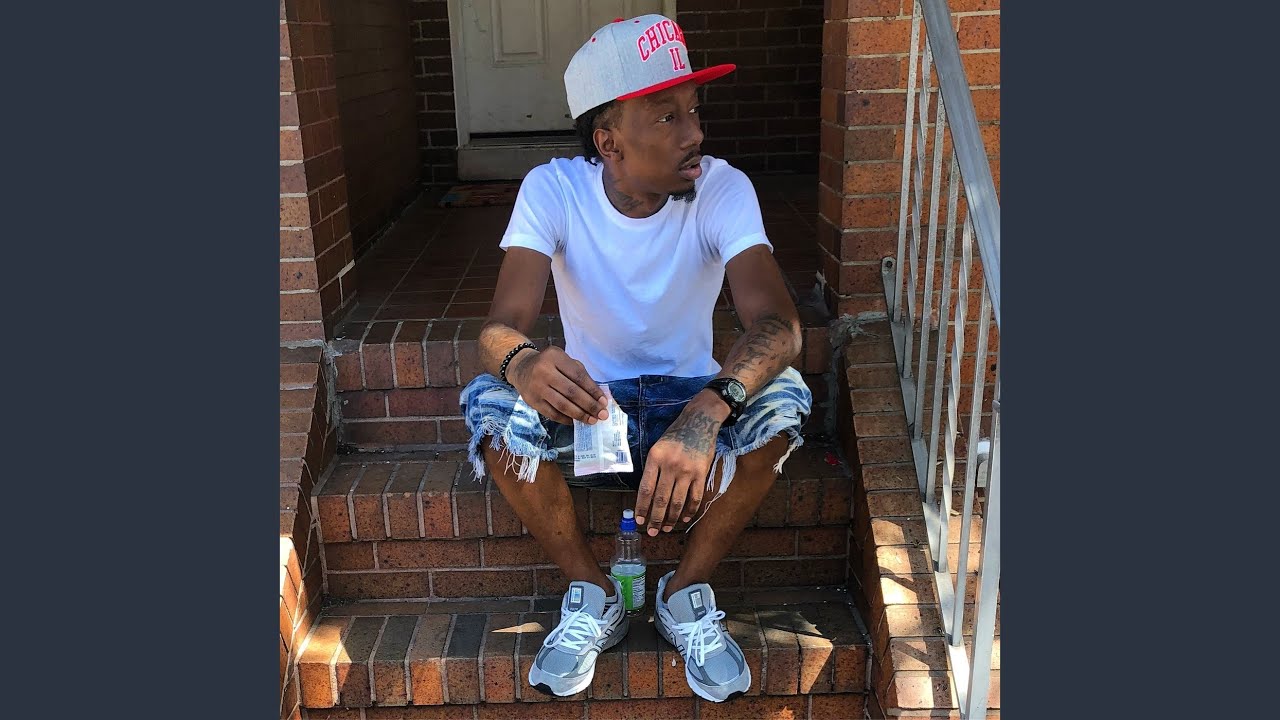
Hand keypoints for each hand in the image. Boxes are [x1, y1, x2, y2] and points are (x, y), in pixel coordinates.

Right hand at [507, 345, 609, 425]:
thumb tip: (598, 396)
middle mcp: (544, 371)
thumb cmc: (549, 364)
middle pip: (571, 392)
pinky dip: (565, 419)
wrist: (521, 368)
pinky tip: (575, 421)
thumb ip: (579, 374)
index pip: (578, 376)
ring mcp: (536, 387)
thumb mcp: (563, 360)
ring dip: (579, 415)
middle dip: (590, 405)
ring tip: (591, 420)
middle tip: (602, 415)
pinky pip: (552, 413)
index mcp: (555, 357)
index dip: (593, 390)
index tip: (604, 402)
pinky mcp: (532, 401)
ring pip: (562, 405)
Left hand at [634, 392, 728, 534]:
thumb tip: (647, 495)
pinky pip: (694, 497)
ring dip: (671, 518)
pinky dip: (689, 510)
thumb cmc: (675, 435)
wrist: (699, 421)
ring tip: (666, 529)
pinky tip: (684, 519)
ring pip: (677, 501)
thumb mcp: (657, 447)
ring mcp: (687, 470)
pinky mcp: (702, 473)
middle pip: (661, 499)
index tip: (639, 520)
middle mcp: (670, 465)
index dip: (641, 507)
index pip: (645, 488)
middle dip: (655, 518)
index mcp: (655, 458)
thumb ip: (653, 469)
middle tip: (651, 532)